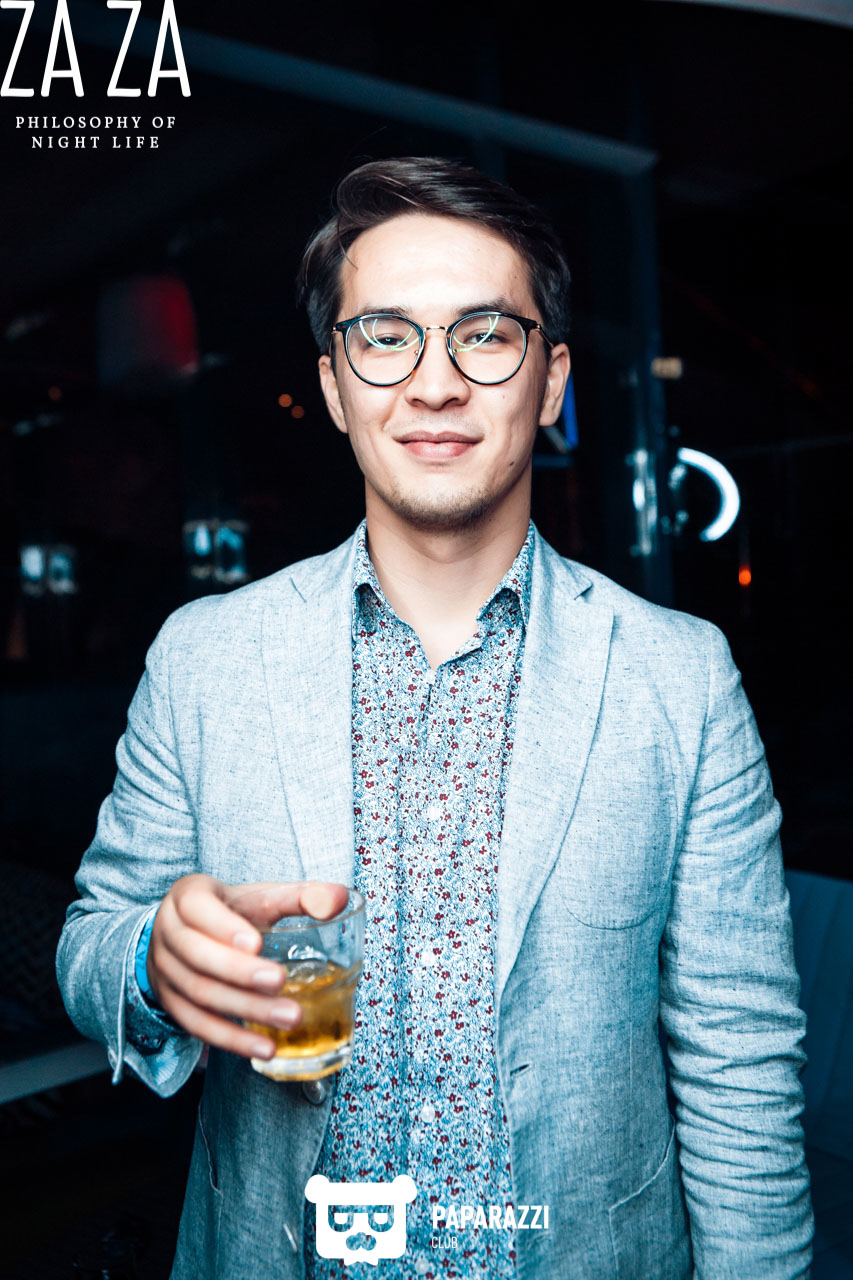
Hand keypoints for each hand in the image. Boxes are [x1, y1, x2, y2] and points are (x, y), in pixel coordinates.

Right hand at [146, 875, 349, 1060]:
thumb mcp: (259, 895)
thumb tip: (340, 898)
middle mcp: (168, 933)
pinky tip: (265, 1048)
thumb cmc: (232, 912)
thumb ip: (300, 896)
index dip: (223, 926)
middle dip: (240, 973)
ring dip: (245, 1010)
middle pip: (198, 957)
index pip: (197, 908)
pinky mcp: (171, 1004)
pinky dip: (232, 1040)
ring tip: (290, 1018)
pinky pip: (197, 1026)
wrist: (187, 934)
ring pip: (200, 994)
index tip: (256, 942)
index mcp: (188, 897)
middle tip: (280, 982)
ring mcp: (164, 971)